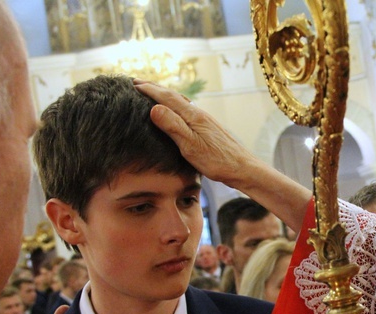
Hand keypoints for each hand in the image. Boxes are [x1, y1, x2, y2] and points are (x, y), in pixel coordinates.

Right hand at [134, 81, 263, 187]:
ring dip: (165, 95)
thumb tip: (154, 107)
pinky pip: (187, 110)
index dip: (149, 90)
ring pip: (181, 102)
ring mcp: (205, 120)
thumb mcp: (190, 146)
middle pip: (174, 96)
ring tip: (153, 93)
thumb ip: (173, 126)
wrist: (243, 168)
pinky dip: (176, 106)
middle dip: (155, 88)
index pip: (167, 97)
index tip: (133, 84)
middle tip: (137, 82)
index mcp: (193, 116)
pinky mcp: (209, 128)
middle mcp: (199, 114)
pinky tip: (176, 113)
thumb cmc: (217, 161)